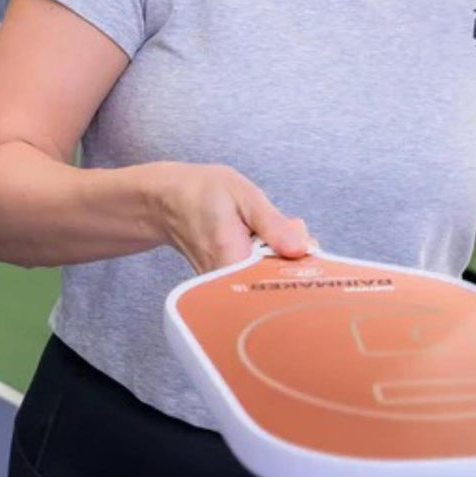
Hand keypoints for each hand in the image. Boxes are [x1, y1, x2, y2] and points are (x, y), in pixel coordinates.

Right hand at [149, 162, 313, 271]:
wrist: (170, 200)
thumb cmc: (204, 193)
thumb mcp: (244, 196)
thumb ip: (273, 225)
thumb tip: (300, 250)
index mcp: (232, 259)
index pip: (278, 281)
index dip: (300, 265)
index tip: (305, 244)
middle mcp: (226, 280)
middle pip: (276, 282)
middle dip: (294, 258)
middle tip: (289, 229)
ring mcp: (225, 283)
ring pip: (268, 278)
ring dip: (280, 256)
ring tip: (271, 230)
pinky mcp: (227, 280)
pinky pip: (257, 274)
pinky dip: (268, 258)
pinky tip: (264, 238)